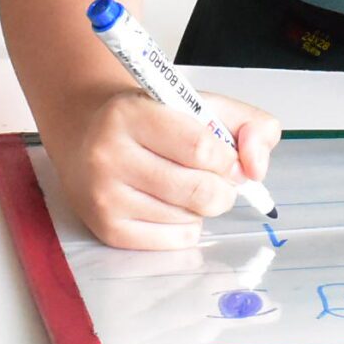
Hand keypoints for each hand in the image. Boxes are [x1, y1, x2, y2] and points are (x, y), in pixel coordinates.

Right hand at [47, 88, 282, 249]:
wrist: (86, 135)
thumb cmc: (149, 119)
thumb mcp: (198, 103)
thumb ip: (247, 123)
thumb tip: (256, 167)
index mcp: (132, 113)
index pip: (201, 147)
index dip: (228, 158)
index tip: (229, 158)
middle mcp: (110, 155)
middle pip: (199, 190)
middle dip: (222, 188)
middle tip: (216, 177)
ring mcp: (105, 196)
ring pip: (189, 218)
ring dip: (201, 206)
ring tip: (185, 184)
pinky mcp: (107, 229)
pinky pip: (173, 240)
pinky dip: (186, 226)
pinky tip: (172, 205)